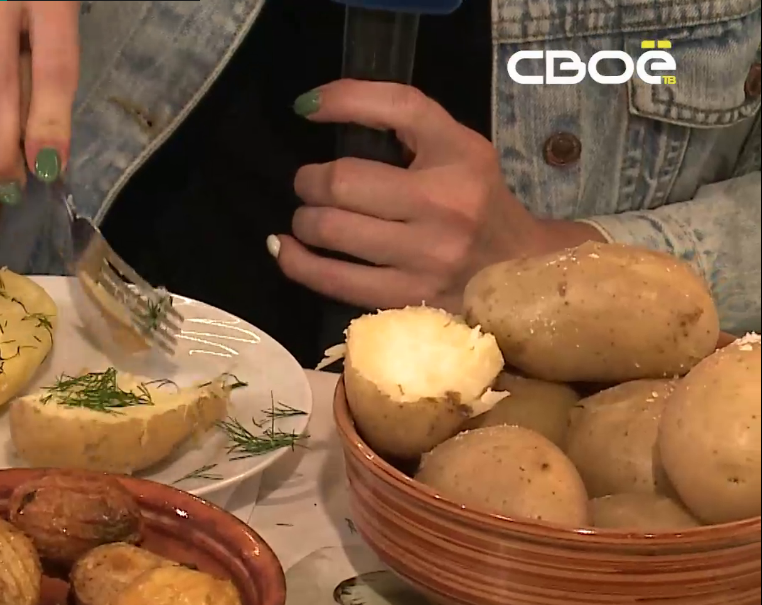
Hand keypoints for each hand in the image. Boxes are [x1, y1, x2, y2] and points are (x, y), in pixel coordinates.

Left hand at [271, 79, 602, 310]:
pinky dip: (298, 263)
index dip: (342, 101)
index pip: (397, 108)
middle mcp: (445, 206)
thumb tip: (311, 105)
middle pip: (342, 182)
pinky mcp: (408, 300)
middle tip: (310, 184)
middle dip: (309, 181)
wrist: (520, 269)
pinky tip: (288, 250)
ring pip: (330, 231)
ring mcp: (426, 259)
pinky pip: (332, 281)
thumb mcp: (456, 147)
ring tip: (309, 217)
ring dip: (303, 221)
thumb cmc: (475, 200)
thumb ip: (400, 119)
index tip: (305, 108)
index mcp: (460, 158)